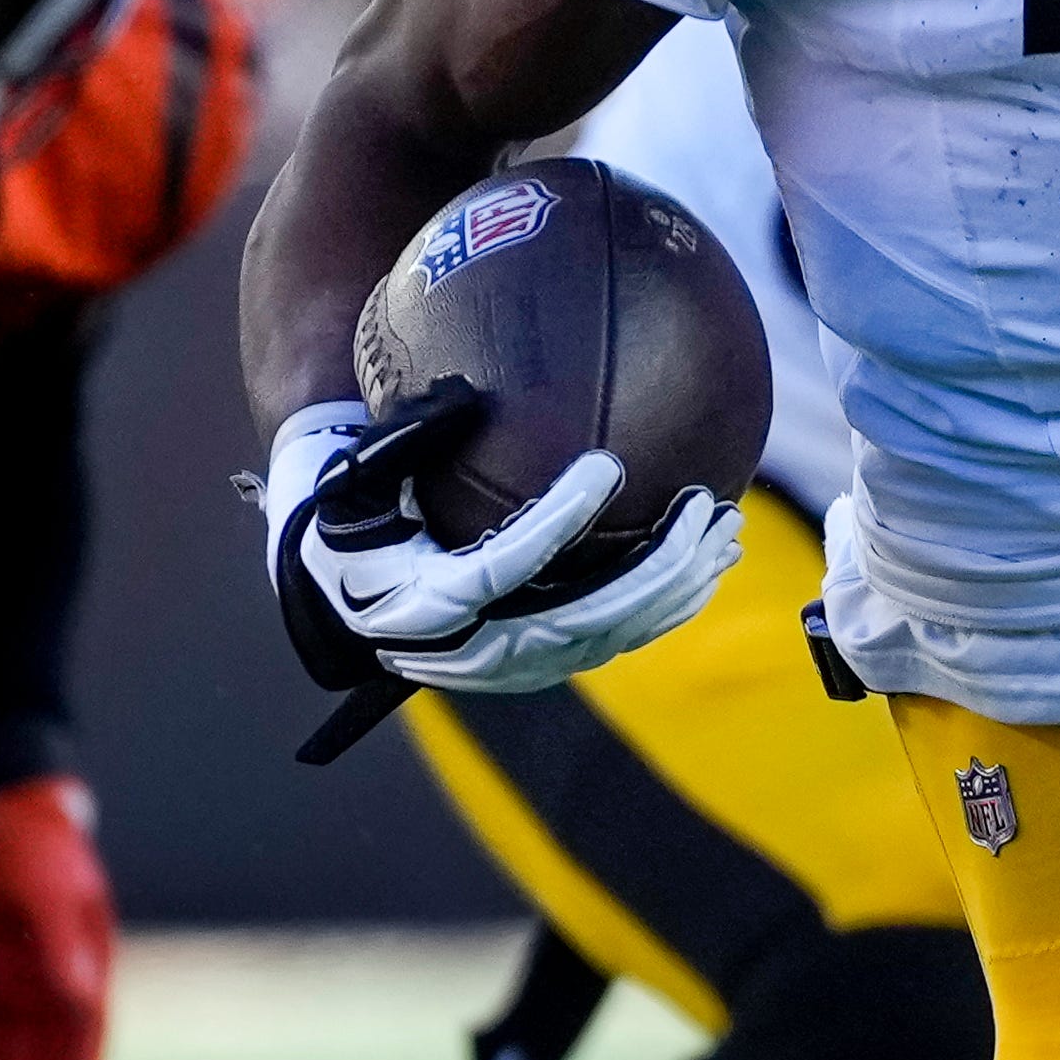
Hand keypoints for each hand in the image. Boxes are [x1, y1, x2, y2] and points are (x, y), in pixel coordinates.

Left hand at [0, 776, 113, 1059]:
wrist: (5, 809)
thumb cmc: (37, 846)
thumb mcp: (50, 889)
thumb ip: (61, 943)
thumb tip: (79, 997)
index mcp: (88, 961)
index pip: (85, 1033)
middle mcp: (64, 977)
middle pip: (49, 1051)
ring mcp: (29, 976)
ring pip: (18, 1048)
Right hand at [265, 394, 738, 709]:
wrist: (334, 586)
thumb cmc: (345, 513)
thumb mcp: (357, 475)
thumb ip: (407, 440)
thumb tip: (465, 392)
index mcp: (419, 602)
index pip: (503, 567)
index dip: (558, 522)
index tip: (607, 465)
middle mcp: (469, 650)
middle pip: (581, 620)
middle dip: (655, 569)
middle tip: (706, 508)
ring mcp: (509, 667)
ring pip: (608, 638)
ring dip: (675, 588)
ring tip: (725, 530)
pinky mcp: (537, 667)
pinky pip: (612, 641)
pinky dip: (664, 606)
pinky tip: (707, 561)